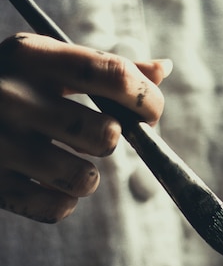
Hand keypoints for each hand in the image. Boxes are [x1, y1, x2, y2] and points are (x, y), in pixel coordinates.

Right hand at [0, 32, 168, 221]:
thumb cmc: (6, 85)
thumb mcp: (45, 62)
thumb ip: (105, 66)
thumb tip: (164, 68)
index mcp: (30, 55)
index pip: (115, 75)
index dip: (147, 99)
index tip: (150, 112)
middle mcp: (11, 96)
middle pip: (106, 134)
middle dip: (111, 138)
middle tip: (94, 134)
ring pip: (86, 180)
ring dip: (87, 175)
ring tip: (66, 161)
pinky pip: (58, 209)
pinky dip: (60, 202)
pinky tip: (43, 182)